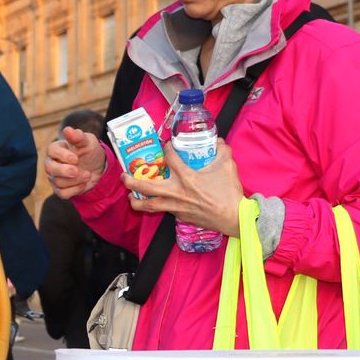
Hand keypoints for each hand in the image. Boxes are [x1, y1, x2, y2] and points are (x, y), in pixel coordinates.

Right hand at [44, 127, 107, 199]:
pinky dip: (75, 190)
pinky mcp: (59, 189)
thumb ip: (78, 137)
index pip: (51, 150)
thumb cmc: (90, 152)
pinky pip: (62, 193)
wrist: (98, 168)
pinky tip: (83, 184)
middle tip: (78, 170)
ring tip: (87, 174)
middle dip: (65, 171)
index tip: (75, 158)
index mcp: (57, 148)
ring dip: (76, 180)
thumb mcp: (88, 142)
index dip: (62, 155)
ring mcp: (55, 176)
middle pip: (50, 168)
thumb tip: (68, 130)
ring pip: (58, 181)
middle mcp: (52, 162)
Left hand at [126, 138, 245, 237]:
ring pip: (150, 206)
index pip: (170, 158)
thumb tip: (218, 141)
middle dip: (131, 181)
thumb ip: (222, 150)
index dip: (166, 148)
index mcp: (187, 177)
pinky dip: (156, 207)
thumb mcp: (228, 166)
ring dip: (137, 201)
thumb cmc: (230, 193)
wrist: (235, 218)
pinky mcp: (181, 217)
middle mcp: (177, 192)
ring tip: (129, 196)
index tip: (166, 145)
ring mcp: (177, 207)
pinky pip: (164, 211)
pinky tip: (154, 202)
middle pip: (147, 187)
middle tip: (124, 175)